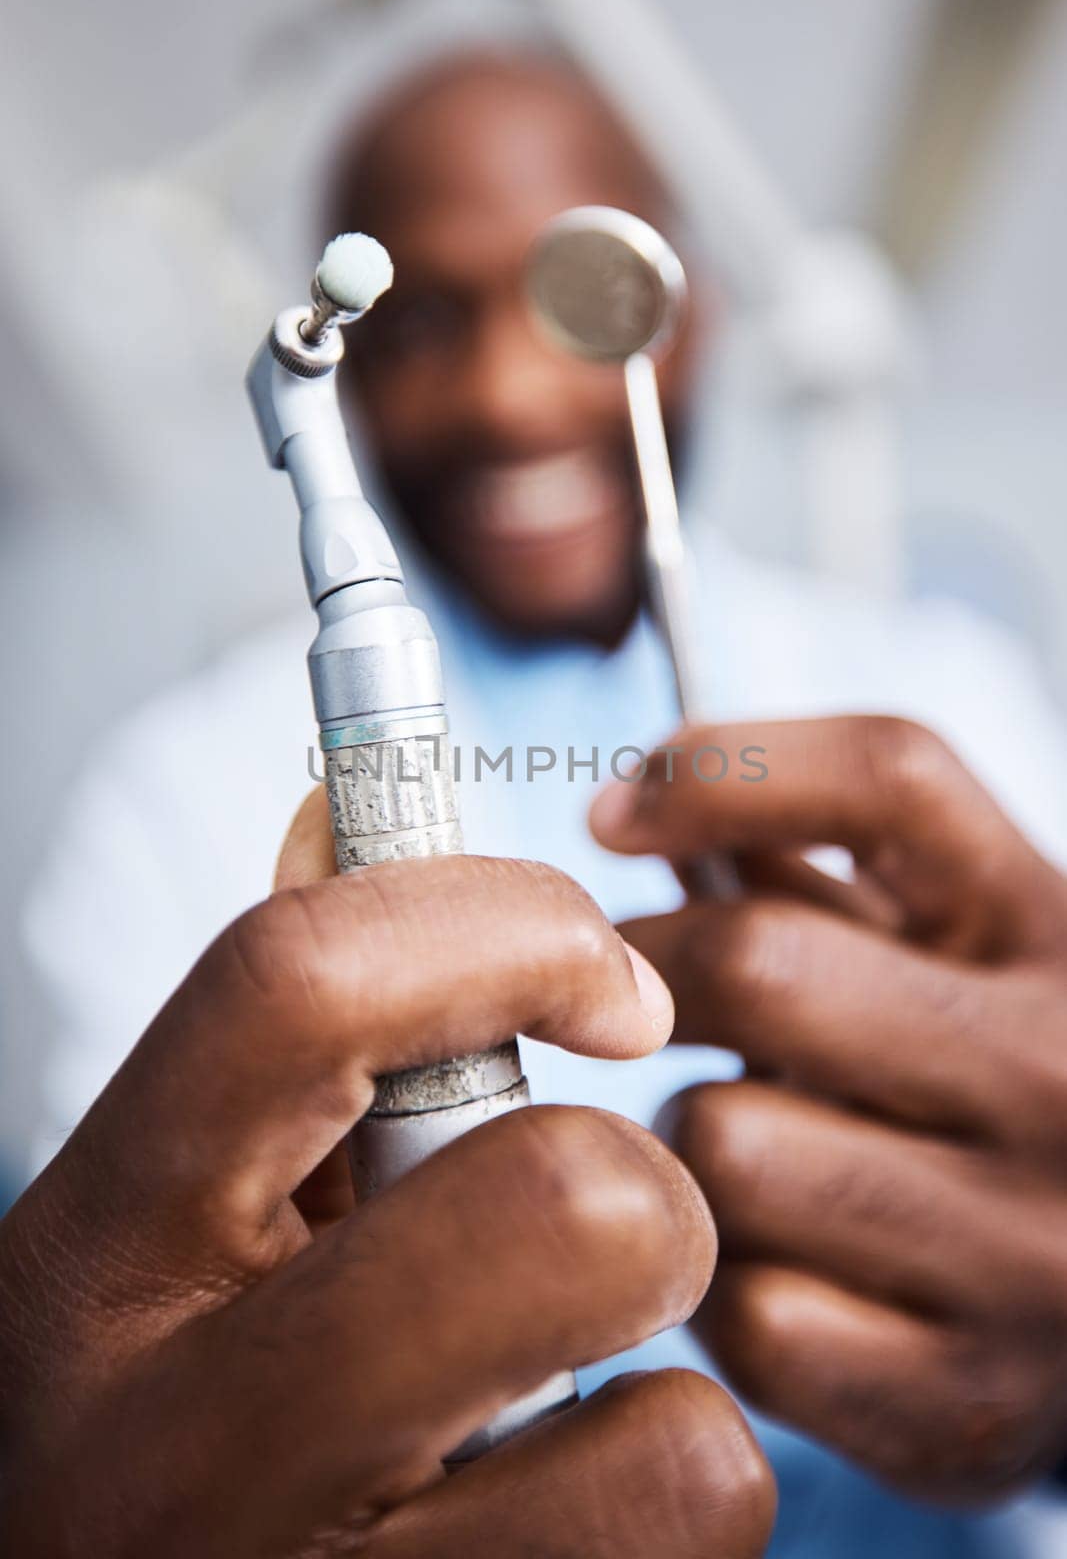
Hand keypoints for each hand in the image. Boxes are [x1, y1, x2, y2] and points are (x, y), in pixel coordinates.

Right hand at [1, 789, 773, 1557]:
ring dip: (663, 1390)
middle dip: (634, 1188)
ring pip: (675, 1439)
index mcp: (101, 1256)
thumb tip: (347, 815)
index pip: (302, 985)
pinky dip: (669, 1510)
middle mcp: (182, 1452)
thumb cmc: (178, 1405)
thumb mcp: (177, 1221)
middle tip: (604, 1229)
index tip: (612, 984)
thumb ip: (280, 1047)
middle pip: (554, 1207)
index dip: (507, 925)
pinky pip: (689, 1548)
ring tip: (556, 1412)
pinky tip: (556, 1515)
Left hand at [591, 716, 1066, 1501]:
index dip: (720, 770)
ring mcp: (1021, 1248)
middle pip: (760, 966)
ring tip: (745, 1148)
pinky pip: (745, 1312)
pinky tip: (776, 1267)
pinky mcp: (962, 1400)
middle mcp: (1060, 1073)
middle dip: (650, 974)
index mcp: (1054, 931)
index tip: (612, 815)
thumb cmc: (997, 1092)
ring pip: (723, 1144)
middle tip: (627, 1001)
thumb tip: (646, 808)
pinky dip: (723, 1286)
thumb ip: (822, 868)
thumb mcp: (958, 954)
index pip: (889, 778)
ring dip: (692, 1141)